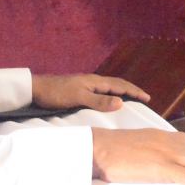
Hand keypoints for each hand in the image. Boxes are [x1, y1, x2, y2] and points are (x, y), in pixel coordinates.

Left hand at [31, 74, 149, 111]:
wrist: (36, 89)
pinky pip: (102, 92)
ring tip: (130, 99)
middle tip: (144, 98)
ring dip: (122, 92)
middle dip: (131, 90)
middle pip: (117, 84)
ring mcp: (86, 85)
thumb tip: (121, 102)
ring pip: (110, 88)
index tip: (148, 98)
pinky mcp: (80, 90)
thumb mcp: (79, 99)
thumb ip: (99, 101)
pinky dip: (111, 95)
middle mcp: (93, 81)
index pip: (120, 85)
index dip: (134, 92)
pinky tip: (109, 101)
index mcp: (96, 82)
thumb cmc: (57, 94)